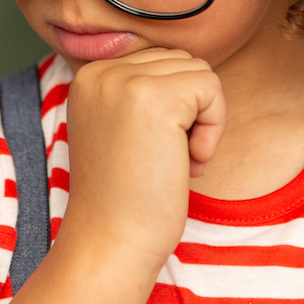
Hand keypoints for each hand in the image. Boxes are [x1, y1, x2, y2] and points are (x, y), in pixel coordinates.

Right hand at [59, 48, 226, 272]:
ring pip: (200, 72)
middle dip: (190, 111)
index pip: (160, 62)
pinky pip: (211, 89)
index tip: (153, 152)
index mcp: (90, 76)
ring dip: (203, 120)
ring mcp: (124, 81)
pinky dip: (213, 129)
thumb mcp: (119, 129)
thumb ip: (141, 92)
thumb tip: (192, 72)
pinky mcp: (155, 97)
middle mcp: (101, 71)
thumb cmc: (125, 197)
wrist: (111, 241)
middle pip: (181, 62)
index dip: (173, 110)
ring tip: (176, 160)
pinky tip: (187, 162)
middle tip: (167, 159)